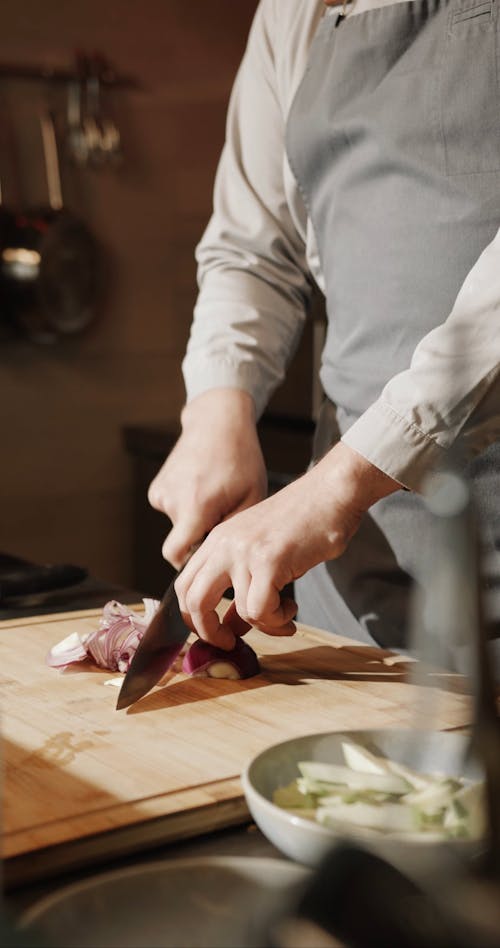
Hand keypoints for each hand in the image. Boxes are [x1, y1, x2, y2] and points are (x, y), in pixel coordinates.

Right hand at [147, 388, 267, 568]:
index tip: (208, 562)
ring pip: (179, 525)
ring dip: (196, 518)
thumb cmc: (240, 460)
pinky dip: (187, 506)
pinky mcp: (156, 488)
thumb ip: (234, 531)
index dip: (190, 565)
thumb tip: (223, 560)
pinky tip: (202, 487)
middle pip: (182, 541)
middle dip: (200, 538)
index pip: (177, 556)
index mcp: (195, 506)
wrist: (217, 422)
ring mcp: (161, 493)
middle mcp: (172, 501)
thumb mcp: (251, 497)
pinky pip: (173, 510)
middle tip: (223, 518)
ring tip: (215, 495)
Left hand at [175, 441, 400, 647]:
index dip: (194, 618)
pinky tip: (290, 608)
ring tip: (283, 614)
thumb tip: (231, 627)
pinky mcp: (269, 561)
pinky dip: (277, 618)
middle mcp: (224, 545)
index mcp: (216, 540)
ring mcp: (245, 552)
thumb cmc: (302, 522)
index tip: (217, 633)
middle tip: (232, 643)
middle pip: (193, 601)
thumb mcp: (259, 551)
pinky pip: (262, 609)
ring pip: (239, 611)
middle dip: (210, 633)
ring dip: (265, 624)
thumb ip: (240, 585)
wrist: (330, 493)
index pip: (184, 585)